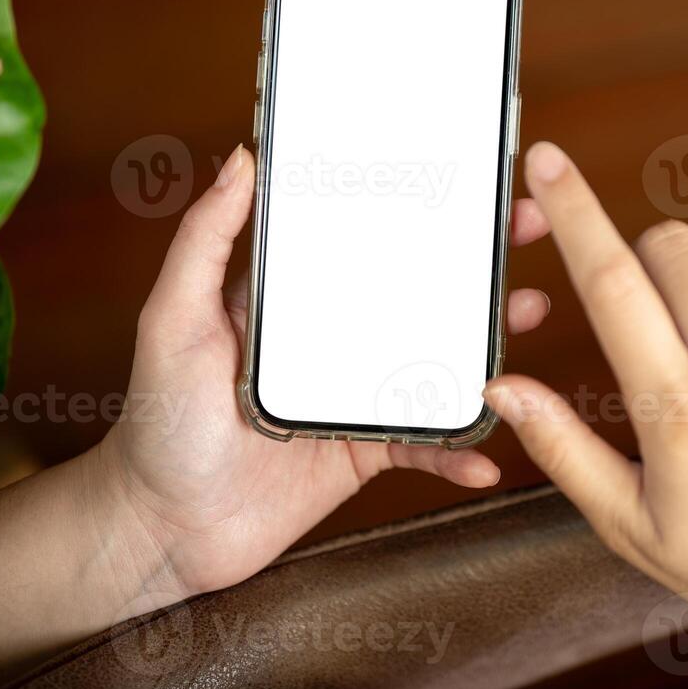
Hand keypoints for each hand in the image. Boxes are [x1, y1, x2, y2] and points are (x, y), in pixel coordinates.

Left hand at [95, 144, 551, 598]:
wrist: (161, 528)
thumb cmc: (157, 419)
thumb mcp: (173, 317)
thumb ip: (204, 241)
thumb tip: (240, 160)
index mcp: (295, 299)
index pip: (363, 240)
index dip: (414, 208)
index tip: (462, 177)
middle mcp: (332, 341)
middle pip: (417, 293)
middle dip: (473, 260)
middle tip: (524, 227)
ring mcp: (354, 396)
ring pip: (435, 362)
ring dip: (486, 343)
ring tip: (530, 313)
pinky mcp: (364, 452)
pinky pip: (423, 445)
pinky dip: (457, 451)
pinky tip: (486, 454)